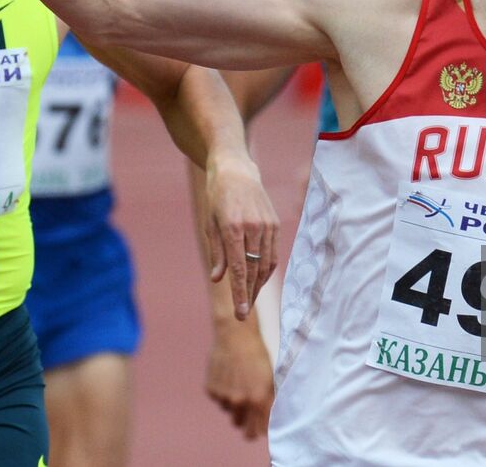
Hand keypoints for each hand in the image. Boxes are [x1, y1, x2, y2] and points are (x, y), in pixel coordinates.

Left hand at [205, 153, 278, 317]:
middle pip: (254, 271)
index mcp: (233, 228)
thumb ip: (217, 253)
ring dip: (258, 285)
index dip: (240, 294)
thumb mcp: (210, 224)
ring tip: (249, 300)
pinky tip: (258, 280)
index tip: (241, 314)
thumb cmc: (217, 198)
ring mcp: (267, 225)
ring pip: (266, 265)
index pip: (239, 269)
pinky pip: (273, 254)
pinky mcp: (275, 224)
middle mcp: (253, 228)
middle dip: (249, 295)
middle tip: (242, 315)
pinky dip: (266, 270)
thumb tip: (218, 279)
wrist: (236, 171)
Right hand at [205, 318, 274, 439]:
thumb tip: (267, 422)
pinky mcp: (211, 390)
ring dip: (233, 403)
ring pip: (228, 410)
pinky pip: (218, 399)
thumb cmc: (257, 354)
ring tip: (239, 382)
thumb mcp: (270, 377)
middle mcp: (239, 401)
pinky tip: (228, 375)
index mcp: (258, 400)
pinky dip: (223, 391)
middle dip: (244, 420)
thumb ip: (269, 401)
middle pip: (239, 425)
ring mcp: (223, 396)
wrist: (235, 335)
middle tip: (247, 409)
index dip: (258, 431)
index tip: (258, 429)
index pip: (255, 432)